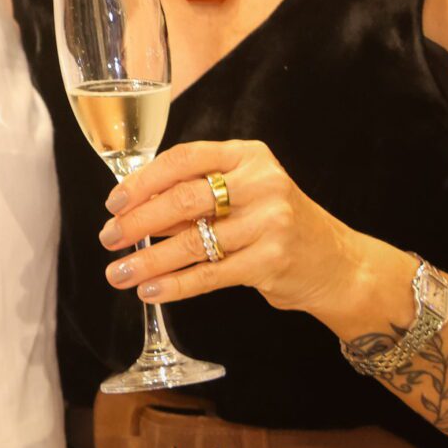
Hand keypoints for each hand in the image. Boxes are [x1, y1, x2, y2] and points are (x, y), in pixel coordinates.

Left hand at [99, 139, 374, 318]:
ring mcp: (270, 223)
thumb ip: (197, 193)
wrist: (339, 264)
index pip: (184, 158)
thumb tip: (132, 209)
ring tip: (118, 272)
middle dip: (137, 220)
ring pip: (193, 241)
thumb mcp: (244, 192)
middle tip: (108, 238)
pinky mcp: (272, 262)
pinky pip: (210, 274)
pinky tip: (151, 291)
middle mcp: (262, 184)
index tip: (113, 202)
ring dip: (148, 259)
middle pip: (184, 198)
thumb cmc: (277, 223)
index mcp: (248, 156)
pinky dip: (175, 285)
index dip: (143, 180)